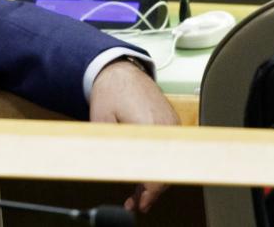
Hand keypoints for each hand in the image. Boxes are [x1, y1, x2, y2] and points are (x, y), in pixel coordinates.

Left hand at [88, 58, 180, 213]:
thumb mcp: (101, 122)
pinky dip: (158, 163)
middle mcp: (166, 126)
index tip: (140, 203)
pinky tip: (145, 172)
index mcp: (150, 126)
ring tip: (138, 193)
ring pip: (168, 161)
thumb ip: (109, 147)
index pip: (157, 169)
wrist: (119, 69)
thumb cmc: (109, 91)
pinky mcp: (171, 123)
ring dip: (155, 177)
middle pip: (166, 169)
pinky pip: (168, 149)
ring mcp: (171, 124)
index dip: (150, 192)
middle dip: (151, 190)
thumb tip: (111, 172)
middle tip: (136, 203)